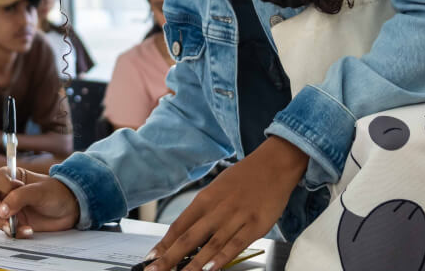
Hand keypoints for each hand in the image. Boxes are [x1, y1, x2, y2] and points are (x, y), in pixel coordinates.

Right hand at [0, 166, 79, 237]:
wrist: (71, 209)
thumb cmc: (56, 193)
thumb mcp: (39, 190)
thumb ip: (19, 197)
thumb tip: (2, 210)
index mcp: (11, 178)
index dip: (1, 185)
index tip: (14, 188)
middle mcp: (5, 194)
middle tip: (5, 213)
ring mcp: (7, 210)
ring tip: (12, 226)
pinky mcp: (13, 225)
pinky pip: (2, 230)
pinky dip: (13, 233)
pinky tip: (27, 230)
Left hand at [144, 137, 306, 270]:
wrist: (273, 164)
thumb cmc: (243, 178)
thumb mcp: (216, 189)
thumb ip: (202, 211)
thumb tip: (185, 231)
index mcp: (204, 199)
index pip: (178, 226)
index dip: (164, 244)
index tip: (151, 258)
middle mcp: (216, 209)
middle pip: (188, 237)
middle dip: (170, 257)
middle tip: (155, 270)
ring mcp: (236, 218)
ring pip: (210, 244)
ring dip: (194, 263)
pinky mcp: (255, 225)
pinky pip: (236, 244)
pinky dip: (223, 257)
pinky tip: (211, 268)